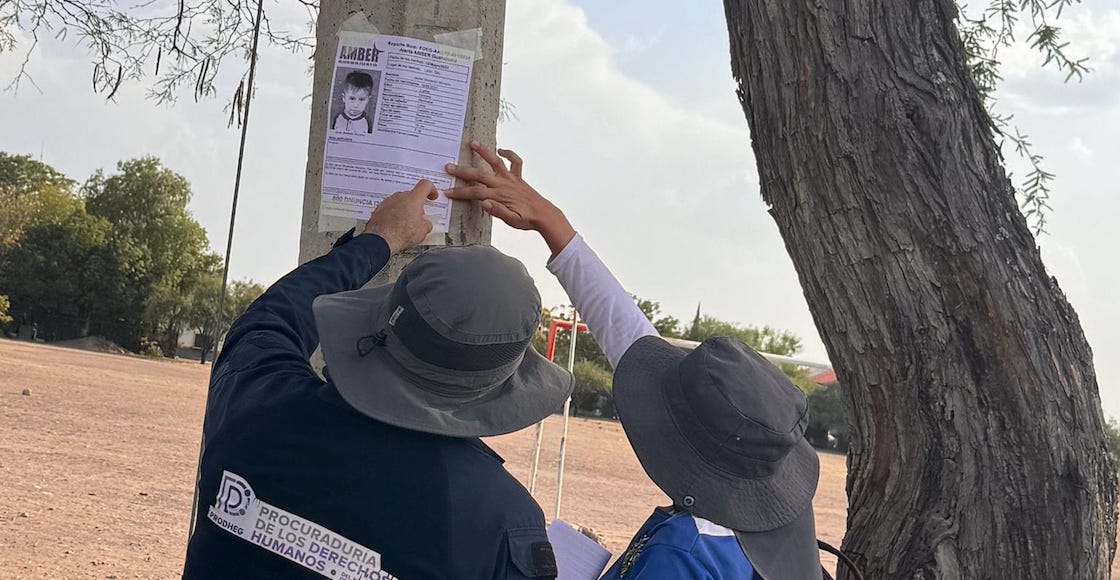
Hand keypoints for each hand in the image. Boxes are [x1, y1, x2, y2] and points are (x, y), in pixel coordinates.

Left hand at [362, 180, 437, 253]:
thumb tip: (425, 224)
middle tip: (419, 217)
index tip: (432, 196)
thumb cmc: (401, 233)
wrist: (381, 240)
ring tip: (406, 224)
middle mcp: (400, 197)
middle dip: (416, 205)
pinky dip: (394, 215)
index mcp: (414, 198)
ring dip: (404, 210)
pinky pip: (389, 209)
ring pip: (399, 202)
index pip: (425, 185)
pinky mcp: (379, 210)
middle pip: (411, 195)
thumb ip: (426, 223)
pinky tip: (395, 226)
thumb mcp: (423, 230)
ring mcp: (388, 202)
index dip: (431, 189)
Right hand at [444, 143, 574, 255]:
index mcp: (499, 195)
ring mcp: (511, 179)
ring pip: (495, 162)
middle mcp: (503, 184)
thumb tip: (483, 203)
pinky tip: (501, 150)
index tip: (448, 192)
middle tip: (449, 167)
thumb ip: (497, 211)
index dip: (460, 193)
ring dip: (484, 152)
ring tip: (473, 143)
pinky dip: (509, 154)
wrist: (544, 215)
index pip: (475, 193)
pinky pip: (515, 162)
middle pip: (479, 175)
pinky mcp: (518, 177)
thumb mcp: (511, 220)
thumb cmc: (527, 219)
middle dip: (463, 171)